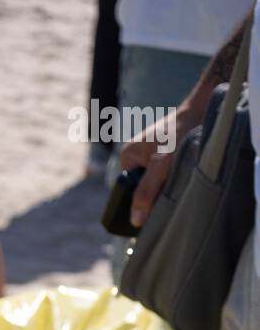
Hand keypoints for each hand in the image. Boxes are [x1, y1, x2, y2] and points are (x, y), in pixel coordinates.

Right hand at [120, 102, 196, 228]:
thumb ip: (146, 192)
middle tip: (169, 193)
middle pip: (140, 189)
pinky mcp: (163, 154)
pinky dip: (171, 179)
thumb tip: (135, 221)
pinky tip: (181, 175)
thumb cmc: (180, 132)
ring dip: (164, 187)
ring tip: (176, 182)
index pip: (126, 192)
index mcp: (127, 157)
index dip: (139, 203)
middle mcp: (135, 156)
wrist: (202, 109)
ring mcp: (149, 155)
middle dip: (153, 195)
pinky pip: (162, 176)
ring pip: (153, 184)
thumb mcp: (161, 164)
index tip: (155, 206)